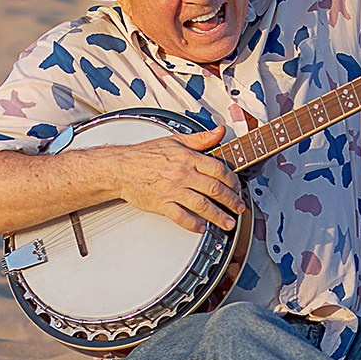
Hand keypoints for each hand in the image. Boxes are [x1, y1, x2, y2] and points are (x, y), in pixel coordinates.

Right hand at [105, 124, 244, 234]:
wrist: (120, 168)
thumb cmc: (146, 155)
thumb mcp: (175, 140)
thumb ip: (201, 138)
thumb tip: (220, 132)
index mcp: (188, 158)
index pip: (218, 169)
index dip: (233, 180)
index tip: (238, 188)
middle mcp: (182, 174)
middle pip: (214, 189)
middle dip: (232, 200)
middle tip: (240, 208)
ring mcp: (172, 191)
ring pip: (202, 205)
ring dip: (218, 216)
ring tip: (229, 223)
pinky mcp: (161, 204)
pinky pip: (181, 217)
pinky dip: (194, 224)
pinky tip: (202, 227)